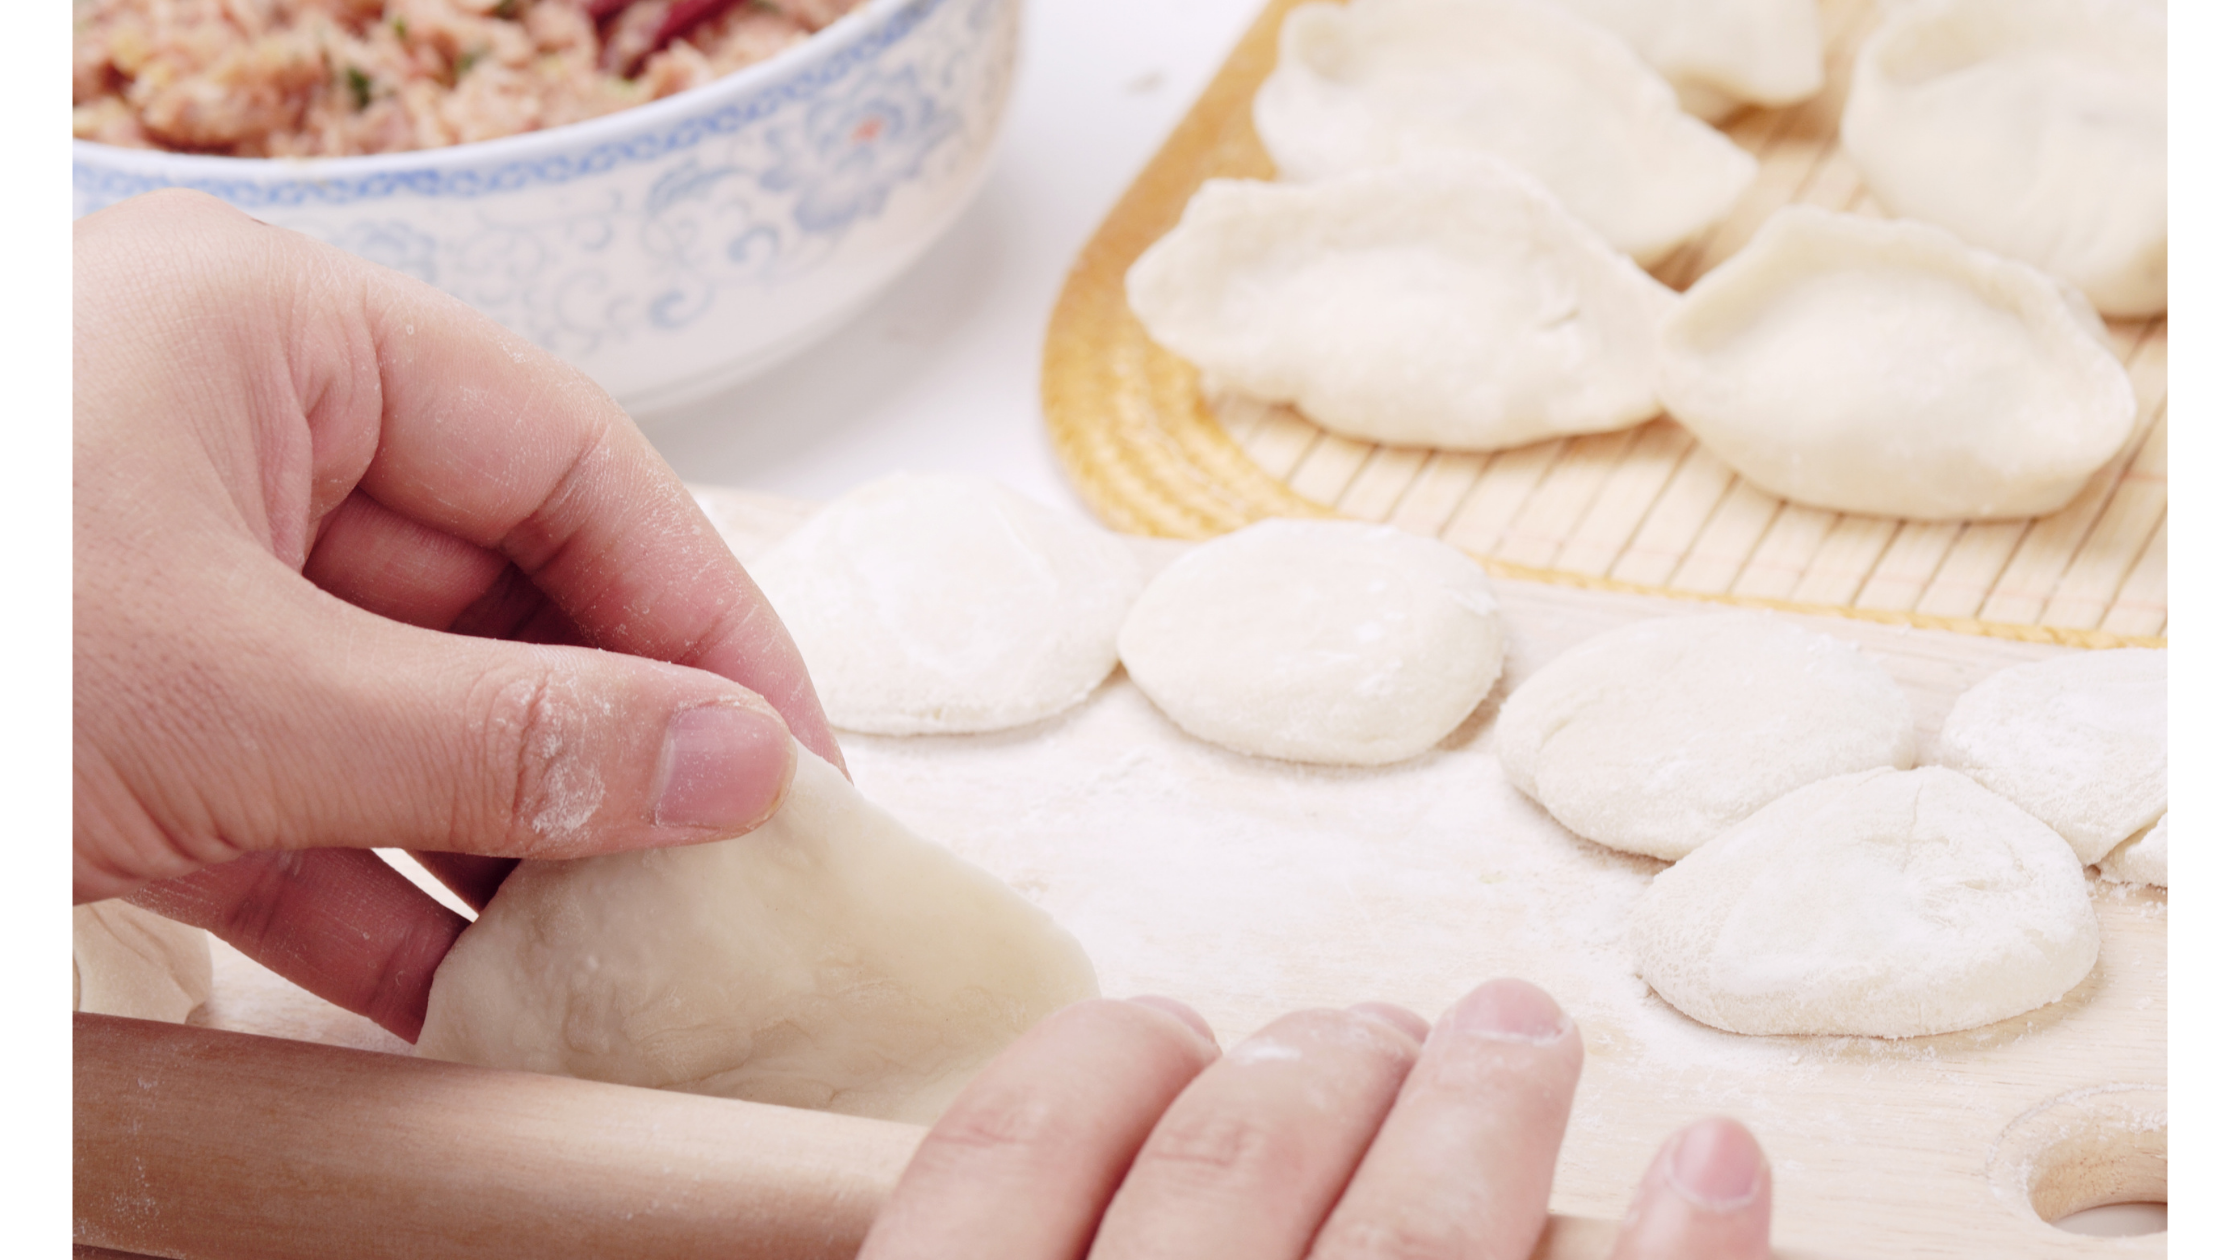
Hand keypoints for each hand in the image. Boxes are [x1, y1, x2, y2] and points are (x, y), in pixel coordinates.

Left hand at [74, 190, 842, 1040]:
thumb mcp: (238, 696)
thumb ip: (509, 735)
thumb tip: (740, 772)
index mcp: (279, 341)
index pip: (571, 461)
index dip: (705, 608)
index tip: (799, 758)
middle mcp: (240, 448)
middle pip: (502, 596)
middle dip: (616, 748)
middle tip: (734, 883)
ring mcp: (184, 598)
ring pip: (413, 719)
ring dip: (515, 851)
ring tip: (631, 967)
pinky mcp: (131, 738)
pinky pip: (307, 812)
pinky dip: (383, 913)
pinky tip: (471, 1011)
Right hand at [864, 980, 1770, 1259]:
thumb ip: (991, 1244)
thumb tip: (1043, 1153)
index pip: (1003, 1164)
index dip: (1087, 1068)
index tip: (1151, 1026)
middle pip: (1224, 1170)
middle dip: (1301, 1063)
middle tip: (1356, 1026)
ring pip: (1412, 1244)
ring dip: (1483, 1106)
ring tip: (1519, 1030)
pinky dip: (1687, 1252)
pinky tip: (1726, 1164)